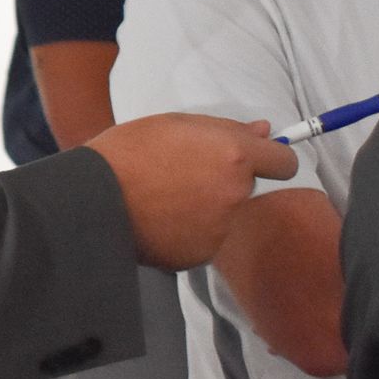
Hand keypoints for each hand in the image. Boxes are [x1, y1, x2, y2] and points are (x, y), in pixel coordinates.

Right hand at [88, 114, 297, 270]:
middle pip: (247, 186)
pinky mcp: (200, 254)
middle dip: (227, 179)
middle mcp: (235, 193)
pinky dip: (189, 230)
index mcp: (234, 155)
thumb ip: (227, 128)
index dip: (272, 158)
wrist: (93, 199)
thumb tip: (266, 131)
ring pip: (224, 213)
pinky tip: (160, 217)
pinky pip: (204, 237)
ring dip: (207, 205)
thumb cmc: (130, 151)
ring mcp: (219, 228)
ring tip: (166, 195)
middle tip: (187, 171)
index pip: (285, 163)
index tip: (258, 159)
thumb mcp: (177, 124)